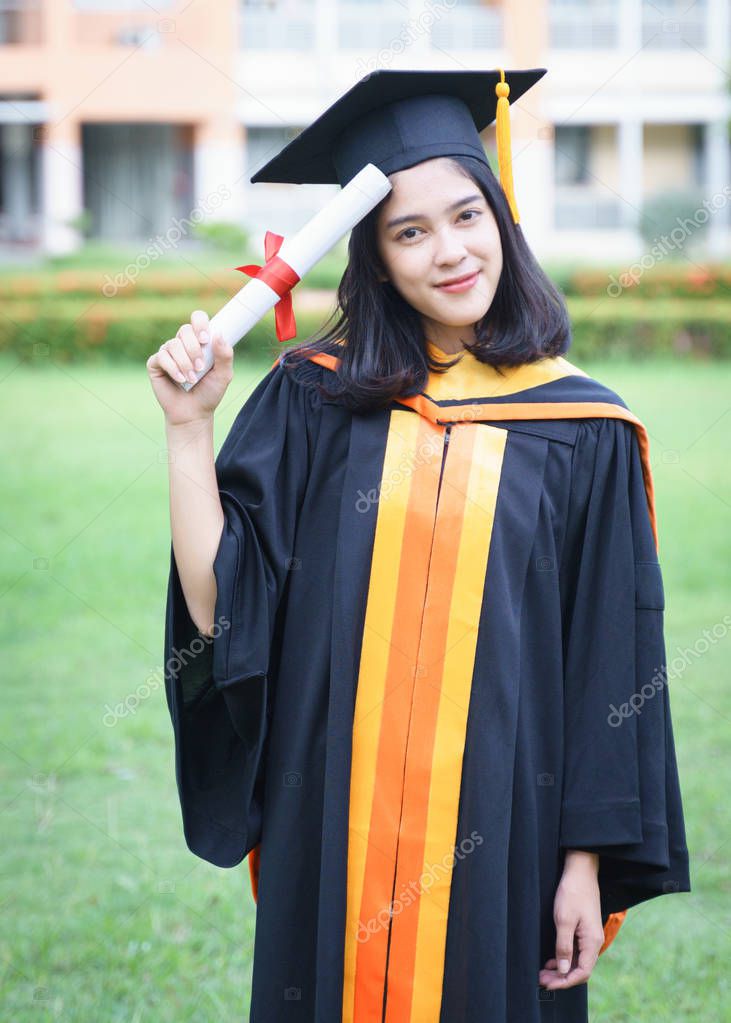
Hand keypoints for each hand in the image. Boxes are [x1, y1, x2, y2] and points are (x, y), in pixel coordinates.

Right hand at [146, 309, 233, 425]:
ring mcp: (168, 353)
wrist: (193, 413)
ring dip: (185, 362)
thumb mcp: (223, 375)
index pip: (197, 318)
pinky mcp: (156, 364)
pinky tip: (180, 380)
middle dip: (194, 349)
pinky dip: (173, 368)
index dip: (200, 323)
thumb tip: (218, 333)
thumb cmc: (209, 393)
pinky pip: (162, 357)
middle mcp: (182, 344)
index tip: (205, 339)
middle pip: (184, 330)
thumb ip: (225, 355)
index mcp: (199, 341)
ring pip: (173, 344)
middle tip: (201, 367)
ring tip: (192, 379)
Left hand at [539, 852, 603, 990]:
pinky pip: (576, 951)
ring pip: (577, 961)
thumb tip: (563, 970)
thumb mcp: (563, 920)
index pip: (582, 972)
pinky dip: (564, 958)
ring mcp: (589, 936)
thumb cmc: (572, 892)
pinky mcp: (585, 930)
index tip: (549, 984)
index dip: (566, 981)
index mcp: (592, 941)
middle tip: (542, 979)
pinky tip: (552, 960)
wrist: (580, 871)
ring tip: (544, 972)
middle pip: (580, 969)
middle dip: (561, 977)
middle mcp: (594, 941)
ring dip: (561, 968)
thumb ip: (563, 946)